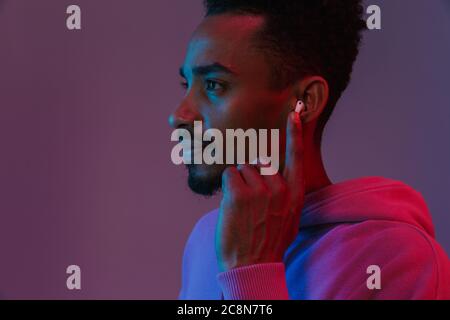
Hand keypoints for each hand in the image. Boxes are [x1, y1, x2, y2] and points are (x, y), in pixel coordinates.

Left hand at [216, 111, 305, 271]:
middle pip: (258, 163)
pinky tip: (232, 206)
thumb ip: (285, 195)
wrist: (253, 265)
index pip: (296, 157)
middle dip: (250, 177)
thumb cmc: (268, 242)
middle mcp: (280, 188)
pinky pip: (229, 176)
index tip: (294, 113)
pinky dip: (227, 188)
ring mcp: (260, 190)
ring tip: (241, 209)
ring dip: (237, 184)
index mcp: (294, 194)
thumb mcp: (288, 218)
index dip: (294, 134)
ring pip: (241, 169)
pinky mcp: (239, 193)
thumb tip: (276, 179)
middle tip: (249, 203)